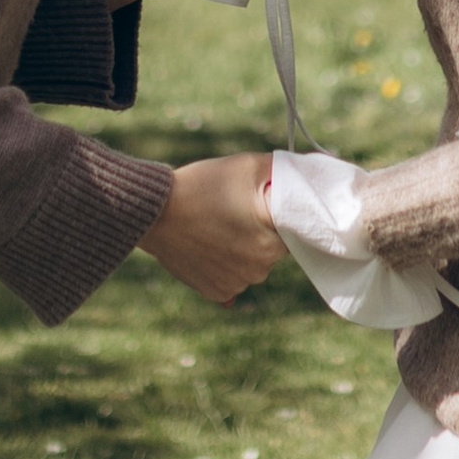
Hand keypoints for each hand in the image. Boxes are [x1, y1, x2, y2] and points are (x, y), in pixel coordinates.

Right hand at [140, 151, 284, 302]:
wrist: (153, 213)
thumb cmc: (201, 185)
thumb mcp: (246, 166)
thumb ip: (283, 172)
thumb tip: (305, 178)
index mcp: (274, 238)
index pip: (296, 228)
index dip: (279, 214)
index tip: (262, 204)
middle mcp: (261, 267)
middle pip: (275, 248)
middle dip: (261, 231)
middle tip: (234, 211)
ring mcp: (240, 283)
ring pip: (254, 264)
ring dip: (243, 249)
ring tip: (216, 226)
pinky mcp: (219, 292)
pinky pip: (234, 279)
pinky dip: (226, 265)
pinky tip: (209, 246)